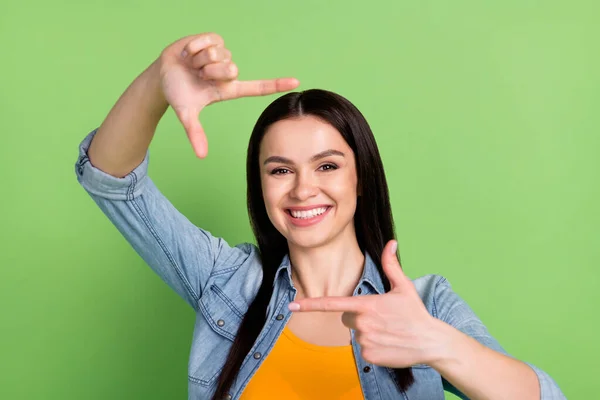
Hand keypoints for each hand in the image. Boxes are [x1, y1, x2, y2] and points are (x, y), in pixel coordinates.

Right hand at [157, 33, 299, 157]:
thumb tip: (201, 156)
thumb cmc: (177, 94)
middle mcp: (229, 72)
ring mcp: (222, 55)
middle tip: (198, 75)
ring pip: (219, 54)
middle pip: (232, 69)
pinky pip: (210, 40)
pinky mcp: (214, 40)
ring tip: (192, 65)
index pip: (257, 87)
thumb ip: (195, 134)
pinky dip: (195, 46)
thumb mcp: (186, 114)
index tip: (296, 82)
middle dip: (211, 72)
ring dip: (200, 60)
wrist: (162, 74)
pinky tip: (189, 53)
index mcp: (228, 89)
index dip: (276, 84)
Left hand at [289, 241, 445, 367]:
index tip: (293, 306)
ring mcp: (365, 341)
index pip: (333, 303)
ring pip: (355, 334)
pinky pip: (363, 350)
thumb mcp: (403, 287)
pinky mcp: (369, 357)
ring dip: (367, 332)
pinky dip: (373, 347)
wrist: (430, 341)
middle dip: (358, 317)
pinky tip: (389, 343)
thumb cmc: (416, 313)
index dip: (310, 305)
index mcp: (367, 305)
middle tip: (381, 318)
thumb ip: (391, 264)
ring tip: (388, 331)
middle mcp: (363, 323)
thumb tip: (391, 242)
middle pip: (346, 318)